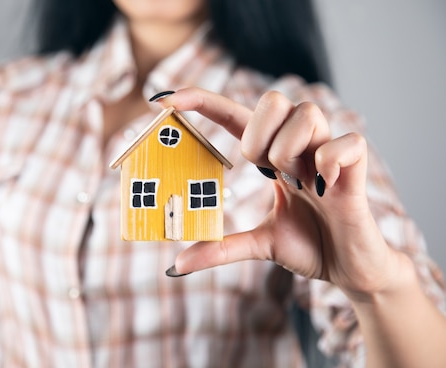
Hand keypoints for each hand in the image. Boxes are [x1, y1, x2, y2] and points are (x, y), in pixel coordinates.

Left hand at [156, 88, 409, 299]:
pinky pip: (344, 141)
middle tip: (267, 173)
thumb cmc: (309, 246)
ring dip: (292, 152)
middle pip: (273, 99)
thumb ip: (221, 248)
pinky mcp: (356, 166)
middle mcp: (298, 146)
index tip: (166, 98)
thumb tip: (175, 265)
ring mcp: (327, 152)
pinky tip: (325, 188)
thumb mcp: (258, 245)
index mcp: (271, 157)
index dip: (203, 102)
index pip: (235, 116)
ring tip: (301, 185)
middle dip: (259, 136)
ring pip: (306, 113)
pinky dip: (329, 162)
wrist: (349, 269)